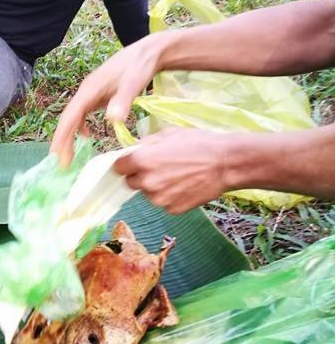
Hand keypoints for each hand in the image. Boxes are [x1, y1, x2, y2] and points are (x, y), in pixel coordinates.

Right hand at [51, 34, 163, 165]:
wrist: (148, 51)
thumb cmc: (140, 65)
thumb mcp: (134, 82)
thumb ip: (123, 100)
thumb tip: (112, 120)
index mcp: (90, 89)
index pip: (71, 115)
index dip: (63, 135)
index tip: (58, 154)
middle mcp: (86, 92)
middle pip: (69, 118)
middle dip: (63, 140)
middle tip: (62, 163)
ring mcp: (91, 93)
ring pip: (75, 117)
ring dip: (70, 136)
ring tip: (69, 155)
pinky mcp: (99, 95)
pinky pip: (83, 114)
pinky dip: (81, 127)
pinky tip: (87, 137)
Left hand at [113, 128, 230, 214]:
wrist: (226, 164)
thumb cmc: (199, 143)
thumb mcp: (169, 134)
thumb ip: (146, 144)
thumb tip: (133, 150)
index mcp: (142, 161)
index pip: (118, 167)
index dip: (125, 163)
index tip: (132, 162)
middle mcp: (147, 182)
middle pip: (130, 182)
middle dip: (140, 175)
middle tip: (158, 168)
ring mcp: (159, 199)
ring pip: (147, 193)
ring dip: (155, 186)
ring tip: (176, 176)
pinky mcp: (172, 210)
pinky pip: (163, 202)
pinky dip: (169, 196)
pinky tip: (184, 186)